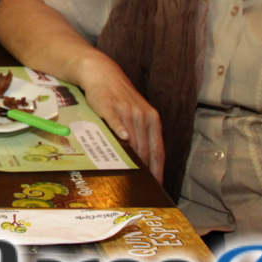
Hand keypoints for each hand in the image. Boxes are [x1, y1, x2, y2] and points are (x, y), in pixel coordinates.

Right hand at [79, 58, 163, 180]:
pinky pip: (116, 121)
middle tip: (138, 186)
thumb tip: (143, 161)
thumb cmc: (119, 98)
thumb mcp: (135, 114)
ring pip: (132, 139)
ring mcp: (126, 111)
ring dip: (130, 158)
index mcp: (152, 119)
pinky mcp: (109, 107)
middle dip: (143, 169)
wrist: (102, 74)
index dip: (158, 170)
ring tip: (125, 175)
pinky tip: (122, 140)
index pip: (158, 150)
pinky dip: (120, 130)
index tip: (156, 185)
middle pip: (145, 149)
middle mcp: (142, 116)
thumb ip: (140, 135)